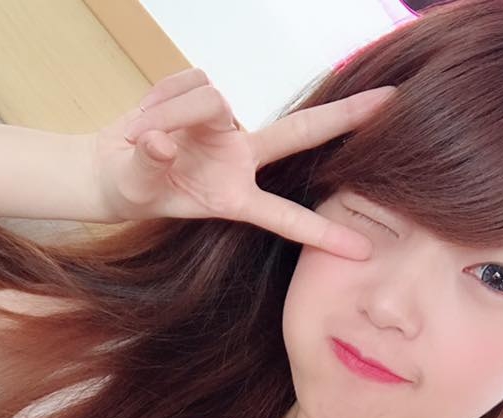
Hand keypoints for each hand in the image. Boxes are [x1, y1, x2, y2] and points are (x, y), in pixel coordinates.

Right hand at [92, 67, 395, 258]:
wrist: (112, 168)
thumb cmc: (135, 189)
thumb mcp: (139, 188)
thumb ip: (151, 164)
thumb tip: (160, 141)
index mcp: (234, 198)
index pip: (284, 217)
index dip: (321, 234)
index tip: (361, 251)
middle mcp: (240, 159)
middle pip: (298, 133)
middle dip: (343, 117)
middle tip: (390, 101)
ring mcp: (226, 127)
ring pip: (208, 99)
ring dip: (169, 112)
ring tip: (143, 134)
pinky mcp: (206, 95)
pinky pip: (185, 81)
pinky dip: (159, 97)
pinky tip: (149, 116)